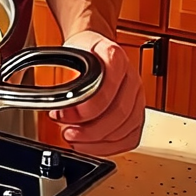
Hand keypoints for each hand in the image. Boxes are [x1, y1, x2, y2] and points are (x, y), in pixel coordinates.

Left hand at [51, 30, 144, 156]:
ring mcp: (137, 97)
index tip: (66, 114)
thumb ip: (65, 76)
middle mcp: (131, 78)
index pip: (109, 86)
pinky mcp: (137, 113)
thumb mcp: (69, 53)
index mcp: (114, 57)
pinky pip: (130, 138)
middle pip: (120, 112)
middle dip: (90, 129)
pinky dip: (110, 147)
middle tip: (67, 132)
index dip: (89, 106)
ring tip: (74, 139)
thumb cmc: (83, 52)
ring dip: (97, 141)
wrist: (95, 49)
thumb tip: (57, 103)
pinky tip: (90, 145)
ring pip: (126, 129)